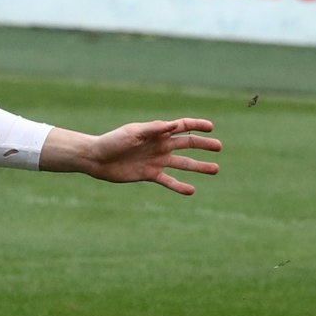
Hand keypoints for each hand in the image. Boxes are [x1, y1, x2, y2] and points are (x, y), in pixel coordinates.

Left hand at [44, 118, 222, 195]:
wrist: (95, 159)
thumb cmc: (112, 141)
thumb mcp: (133, 133)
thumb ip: (154, 129)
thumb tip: (174, 125)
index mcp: (157, 132)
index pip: (181, 126)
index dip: (196, 125)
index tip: (211, 127)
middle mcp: (160, 146)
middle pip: (187, 144)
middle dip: (204, 145)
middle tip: (219, 148)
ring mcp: (157, 160)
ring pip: (183, 164)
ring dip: (199, 166)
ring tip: (216, 169)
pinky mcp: (150, 175)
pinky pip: (169, 181)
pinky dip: (180, 186)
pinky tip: (192, 190)